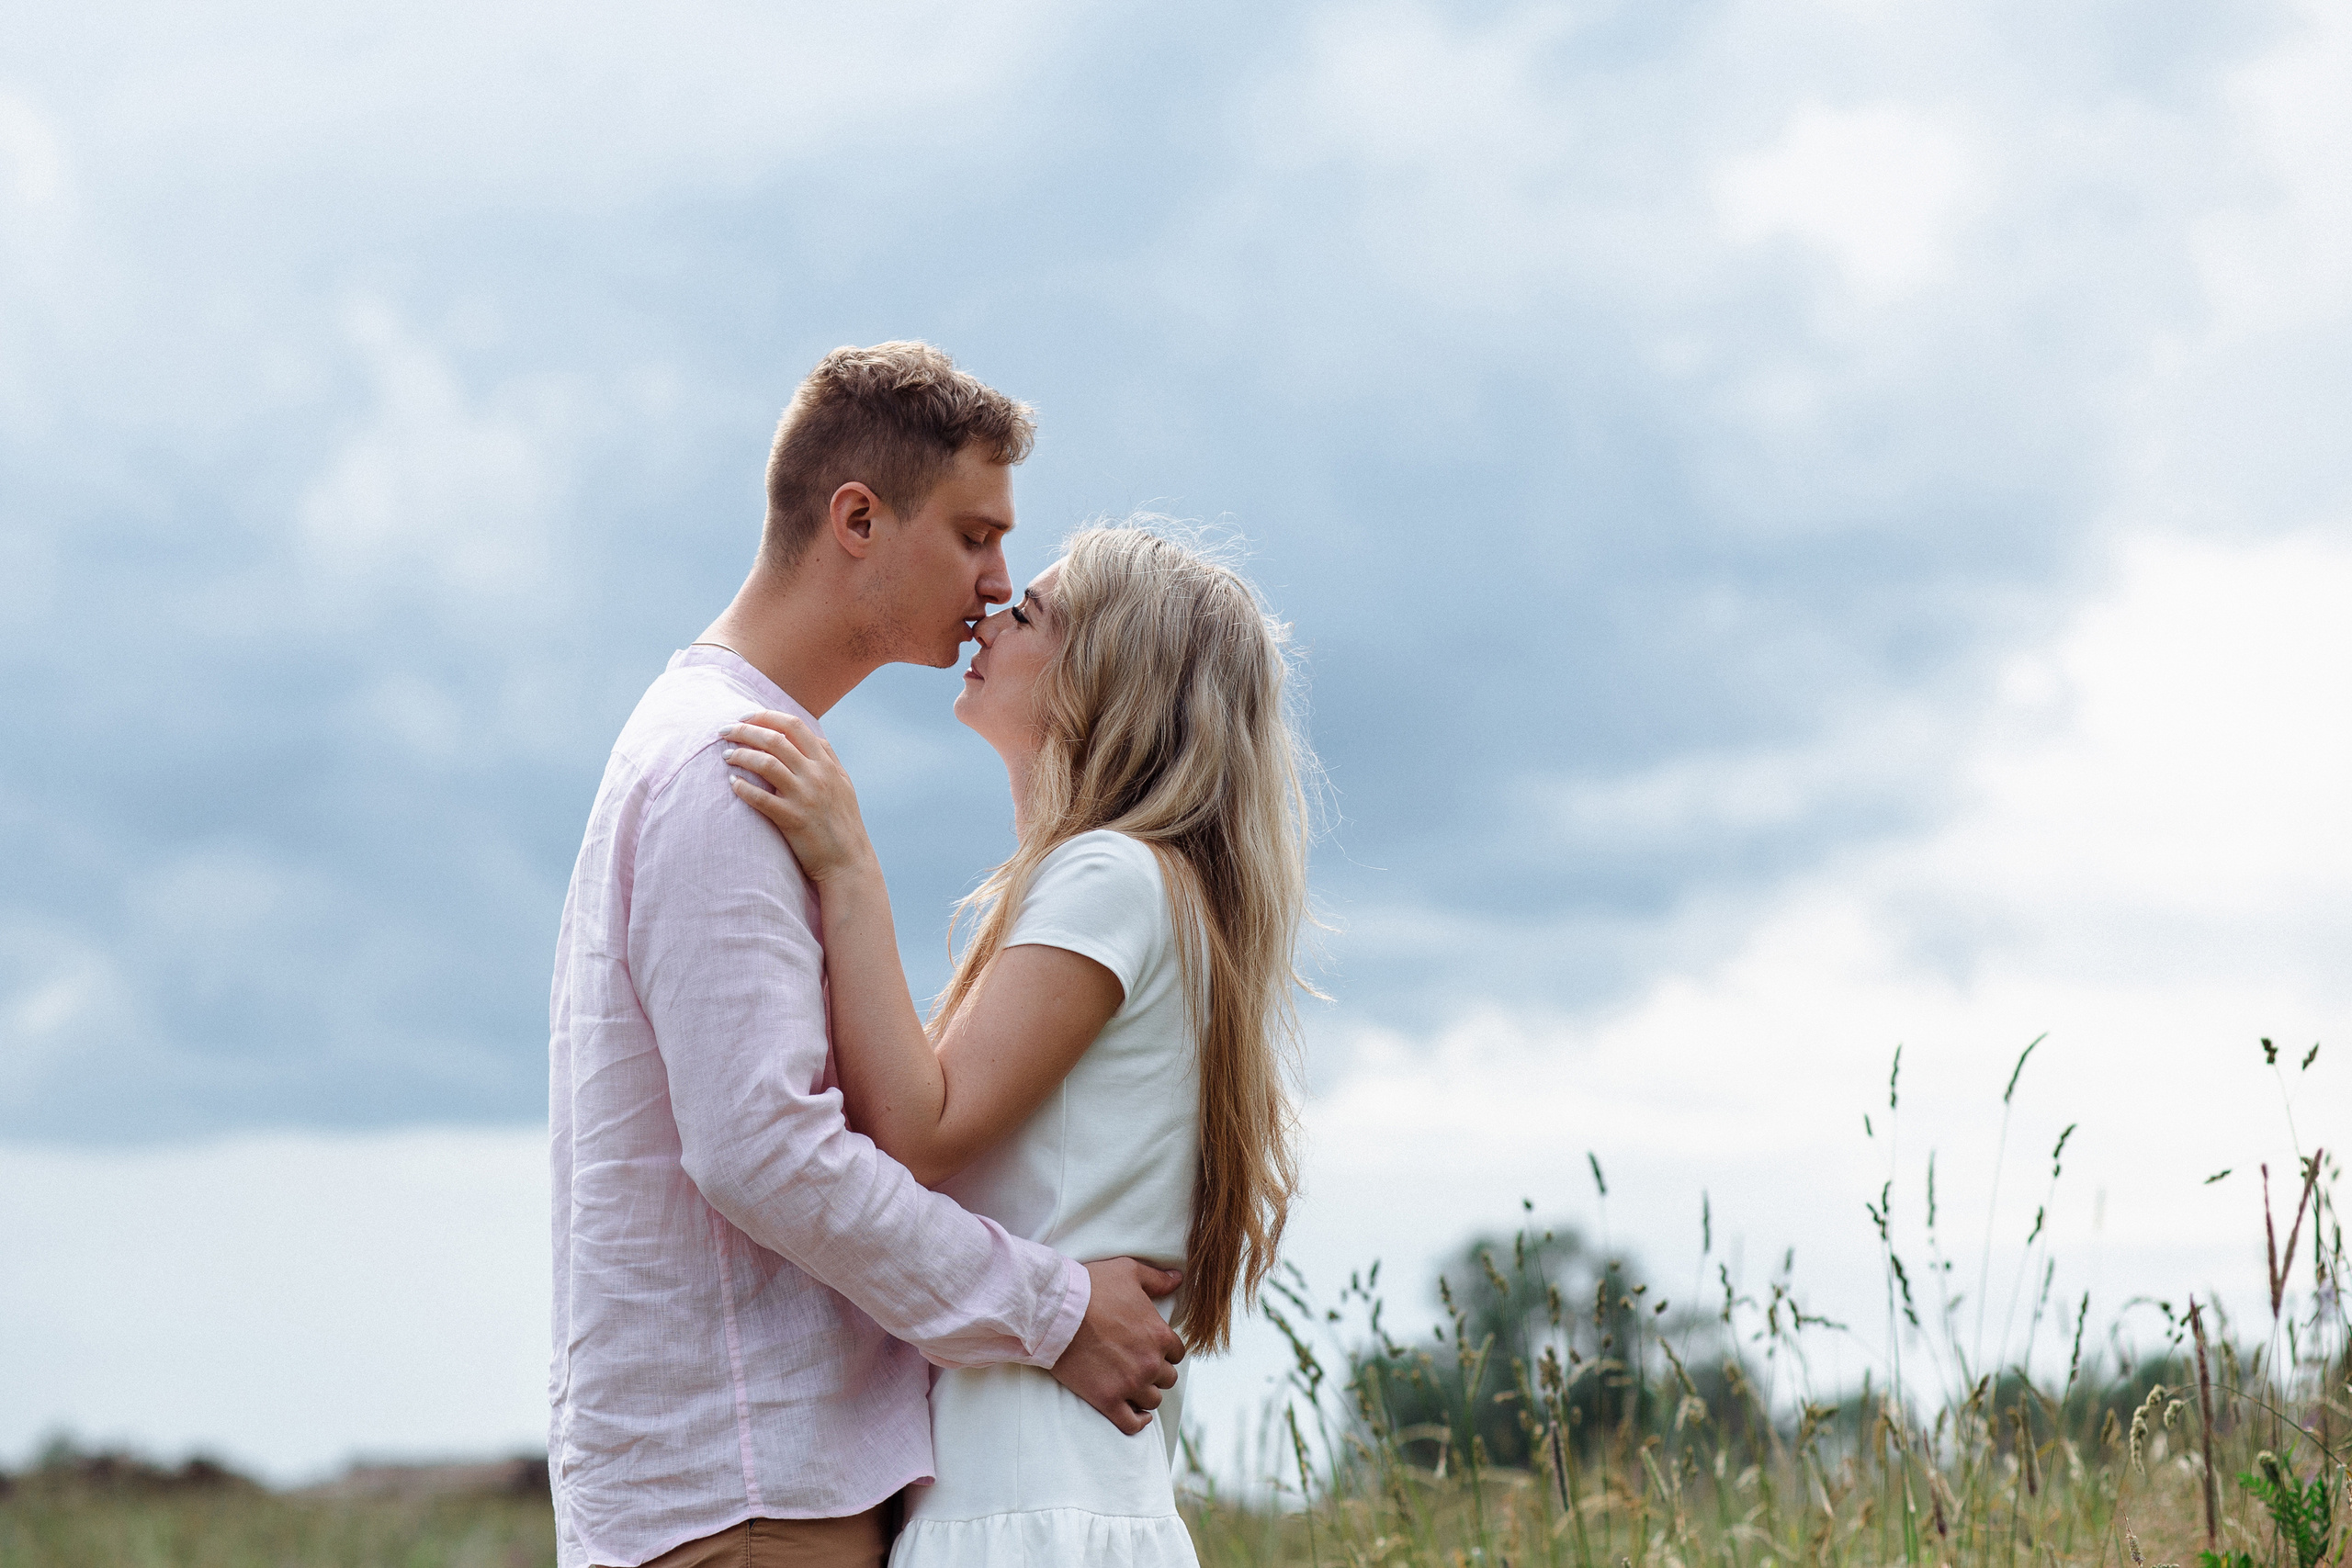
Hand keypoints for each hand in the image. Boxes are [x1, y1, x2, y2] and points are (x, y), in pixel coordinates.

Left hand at [720, 711, 874, 884]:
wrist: (848, 861)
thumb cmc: (842, 822)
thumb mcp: (842, 783)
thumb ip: (826, 757)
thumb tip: (807, 734)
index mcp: (826, 763)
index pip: (794, 726)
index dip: (766, 716)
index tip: (745, 718)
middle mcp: (817, 775)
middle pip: (775, 739)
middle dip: (745, 731)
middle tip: (724, 731)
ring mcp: (805, 796)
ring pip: (766, 763)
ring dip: (741, 755)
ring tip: (726, 756)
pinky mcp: (792, 819)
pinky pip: (760, 798)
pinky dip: (743, 787)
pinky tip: (732, 784)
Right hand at [1049, 1258, 1185, 1435]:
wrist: (1055, 1311)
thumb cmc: (1092, 1286)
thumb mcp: (1129, 1271)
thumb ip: (1157, 1279)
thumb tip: (1179, 1278)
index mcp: (1160, 1335)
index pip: (1177, 1353)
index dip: (1165, 1350)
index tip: (1151, 1348)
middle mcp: (1150, 1363)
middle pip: (1167, 1378)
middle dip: (1156, 1372)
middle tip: (1137, 1364)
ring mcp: (1130, 1384)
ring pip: (1153, 1400)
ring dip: (1145, 1394)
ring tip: (1132, 1385)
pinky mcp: (1107, 1400)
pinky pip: (1132, 1423)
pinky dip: (1138, 1422)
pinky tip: (1137, 1415)